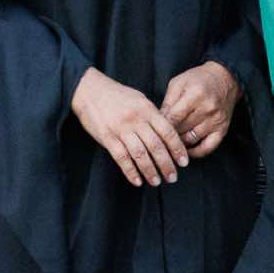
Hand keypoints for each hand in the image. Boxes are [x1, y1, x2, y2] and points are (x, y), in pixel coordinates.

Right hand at [71, 67, 188, 186]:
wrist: (89, 90)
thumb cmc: (118, 96)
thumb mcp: (140, 100)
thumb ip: (153, 116)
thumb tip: (168, 133)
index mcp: (147, 110)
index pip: (168, 132)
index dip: (177, 149)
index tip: (184, 162)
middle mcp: (136, 120)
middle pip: (156, 146)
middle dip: (166, 164)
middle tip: (173, 177)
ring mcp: (120, 129)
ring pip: (140, 154)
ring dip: (150, 171)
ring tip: (157, 182)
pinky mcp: (107, 137)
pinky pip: (121, 157)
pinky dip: (130, 171)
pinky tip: (137, 181)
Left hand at [161, 60, 241, 158]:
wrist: (225, 79)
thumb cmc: (198, 79)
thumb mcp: (179, 83)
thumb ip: (168, 101)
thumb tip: (157, 121)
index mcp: (195, 95)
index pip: (173, 118)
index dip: (161, 125)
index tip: (153, 129)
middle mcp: (207, 109)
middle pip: (181, 130)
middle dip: (168, 134)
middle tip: (159, 136)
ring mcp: (216, 121)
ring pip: (191, 140)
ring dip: (179, 142)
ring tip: (170, 141)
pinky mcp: (223, 130)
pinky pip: (207, 148)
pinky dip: (195, 152)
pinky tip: (186, 150)